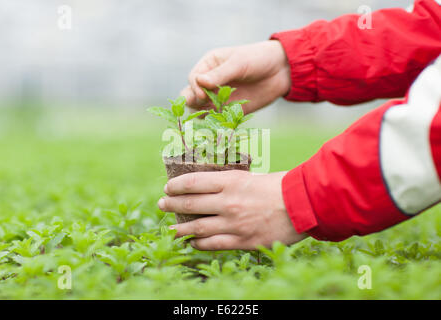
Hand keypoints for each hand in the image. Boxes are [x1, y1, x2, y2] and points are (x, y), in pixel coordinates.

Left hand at [157, 170, 306, 249]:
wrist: (303, 205)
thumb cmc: (280, 186)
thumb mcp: (252, 176)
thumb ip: (231, 182)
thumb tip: (211, 187)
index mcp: (230, 181)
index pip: (193, 182)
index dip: (176, 185)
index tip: (168, 187)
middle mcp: (227, 202)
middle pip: (190, 204)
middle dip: (171, 204)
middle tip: (162, 204)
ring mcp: (233, 223)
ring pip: (197, 227)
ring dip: (180, 229)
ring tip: (171, 229)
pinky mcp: (242, 240)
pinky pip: (213, 244)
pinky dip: (199, 244)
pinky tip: (192, 243)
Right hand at [180, 40, 290, 113]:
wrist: (281, 70)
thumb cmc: (258, 59)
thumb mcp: (239, 63)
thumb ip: (220, 74)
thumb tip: (198, 81)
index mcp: (208, 65)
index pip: (193, 79)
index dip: (195, 88)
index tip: (203, 95)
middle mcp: (210, 83)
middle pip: (191, 96)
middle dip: (194, 102)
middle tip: (204, 106)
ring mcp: (219, 98)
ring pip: (201, 110)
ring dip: (204, 115)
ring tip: (214, 117)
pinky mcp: (230, 111)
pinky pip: (217, 120)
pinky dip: (217, 124)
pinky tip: (222, 126)